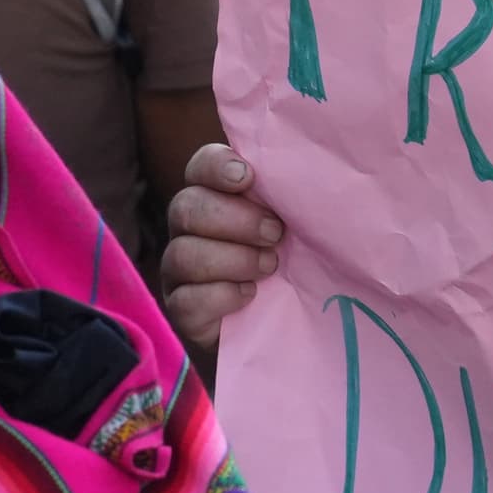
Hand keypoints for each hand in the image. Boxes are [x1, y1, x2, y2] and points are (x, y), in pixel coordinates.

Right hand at [160, 143, 285, 350]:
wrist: (286, 325)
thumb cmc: (295, 264)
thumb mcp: (300, 227)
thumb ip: (294, 199)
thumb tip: (313, 175)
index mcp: (214, 197)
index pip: (200, 167)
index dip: (216, 167)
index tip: (247, 177)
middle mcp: (189, 229)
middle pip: (186, 208)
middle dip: (235, 219)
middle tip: (276, 233)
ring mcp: (179, 271)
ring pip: (183, 254)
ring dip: (233, 259)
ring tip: (270, 267)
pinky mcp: (182, 311)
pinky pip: (185, 300)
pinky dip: (221, 296)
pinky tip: (250, 295)